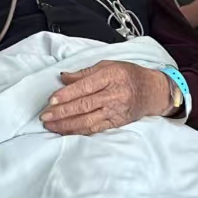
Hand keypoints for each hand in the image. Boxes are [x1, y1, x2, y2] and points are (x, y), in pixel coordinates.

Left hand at [41, 61, 173, 135]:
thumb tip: (63, 78)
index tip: (51, 100)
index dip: (66, 95)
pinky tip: (66, 132)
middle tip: (45, 116)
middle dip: (61, 112)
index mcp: (110, 76)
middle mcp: (113, 94)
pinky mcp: (116, 122)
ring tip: (50, 125)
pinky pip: (95, 128)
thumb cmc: (129, 75)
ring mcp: (115, 110)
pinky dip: (79, 131)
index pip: (84, 87)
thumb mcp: (109, 65)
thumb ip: (85, 73)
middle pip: (83, 105)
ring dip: (66, 124)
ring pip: (87, 120)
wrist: (153, 91)